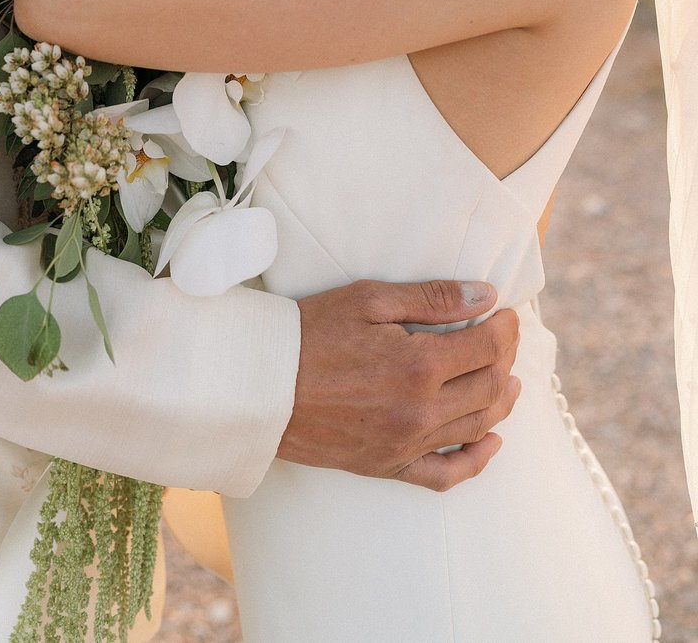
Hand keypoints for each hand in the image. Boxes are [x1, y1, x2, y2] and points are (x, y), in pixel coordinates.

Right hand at [278, 278, 520, 490]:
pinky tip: (490, 442)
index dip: (505, 328)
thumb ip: (432, 298)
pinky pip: (446, 474)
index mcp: (419, 365)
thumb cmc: (310, 332)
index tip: (507, 313)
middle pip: (489, 386)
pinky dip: (476, 460)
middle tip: (504, 339)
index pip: (486, 347)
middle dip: (505, 358)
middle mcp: (421, 411)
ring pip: (476, 426)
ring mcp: (407, 444)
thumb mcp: (369, 299)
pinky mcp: (389, 465)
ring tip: (510, 381)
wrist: (262, 385)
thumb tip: (486, 296)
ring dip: (502, 402)